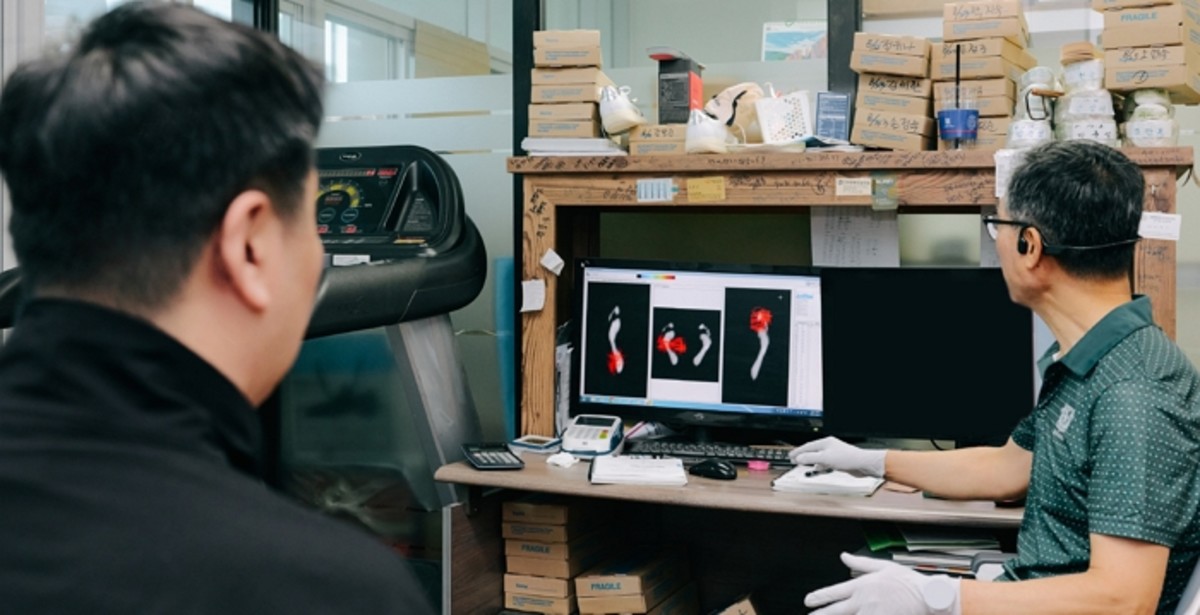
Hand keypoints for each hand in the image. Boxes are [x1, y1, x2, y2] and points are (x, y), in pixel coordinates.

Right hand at [788, 436, 885, 477]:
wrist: (863, 464)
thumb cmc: (848, 458)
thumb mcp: (825, 458)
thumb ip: (810, 458)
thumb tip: (799, 458)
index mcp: (825, 443)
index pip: (807, 446)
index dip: (798, 451)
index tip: (791, 455)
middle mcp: (830, 447)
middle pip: (812, 451)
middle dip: (803, 455)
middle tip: (794, 459)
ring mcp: (834, 454)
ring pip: (818, 457)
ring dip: (810, 461)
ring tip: (803, 464)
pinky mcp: (839, 461)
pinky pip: (825, 462)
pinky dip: (819, 465)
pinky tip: (818, 468)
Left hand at [806, 553, 960, 614]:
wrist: (928, 597)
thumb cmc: (909, 582)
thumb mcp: (883, 566)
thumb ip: (860, 563)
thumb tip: (843, 556)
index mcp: (862, 586)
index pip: (834, 592)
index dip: (819, 597)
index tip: (808, 601)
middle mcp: (863, 601)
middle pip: (835, 611)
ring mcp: (871, 614)